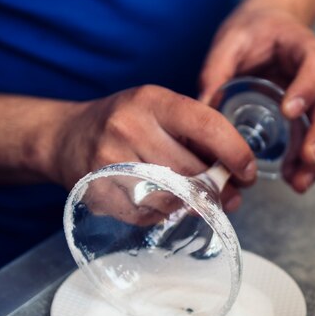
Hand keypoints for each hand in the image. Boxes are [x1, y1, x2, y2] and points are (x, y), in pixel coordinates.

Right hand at [48, 85, 256, 212]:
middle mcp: (129, 127)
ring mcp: (110, 161)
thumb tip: (238, 173)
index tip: (249, 171)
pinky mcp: (99, 192)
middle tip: (230, 194)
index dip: (236, 153)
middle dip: (219, 187)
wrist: (65, 137)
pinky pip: (149, 215)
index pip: (208, 125)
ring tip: (200, 200)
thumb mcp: (159, 110)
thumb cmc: (124, 123)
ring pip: (174, 198)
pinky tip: (166, 203)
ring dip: (195, 205)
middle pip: (193, 170)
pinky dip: (166, 214)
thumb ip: (197, 134)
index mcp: (152, 101)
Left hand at [199, 6, 314, 192]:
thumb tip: (202, 107)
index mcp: (304, 48)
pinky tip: (293, 180)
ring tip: (298, 183)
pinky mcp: (309, 115)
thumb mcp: (231, 41)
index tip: (289, 111)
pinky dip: (306, 162)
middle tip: (306, 159)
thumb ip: (218, 69)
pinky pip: (313, 139)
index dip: (308, 88)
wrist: (268, 28)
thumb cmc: (251, 32)